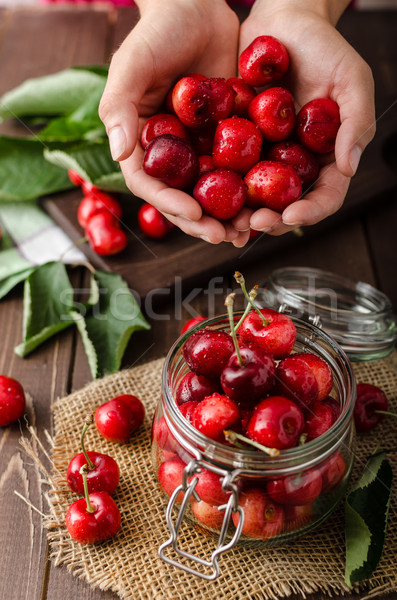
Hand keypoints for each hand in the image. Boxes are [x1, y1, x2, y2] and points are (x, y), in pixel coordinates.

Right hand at [99, 0, 248, 245]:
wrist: (199, 5)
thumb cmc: (158, 31)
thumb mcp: (132, 63)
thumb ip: (119, 106)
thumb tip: (120, 154)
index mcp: (142, 142)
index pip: (150, 184)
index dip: (169, 203)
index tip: (194, 212)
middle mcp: (170, 153)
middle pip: (182, 197)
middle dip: (202, 221)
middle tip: (225, 235)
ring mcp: (198, 148)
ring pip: (211, 191)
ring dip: (228, 215)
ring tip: (248, 229)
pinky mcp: (226, 139)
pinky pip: (237, 170)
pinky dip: (250, 188)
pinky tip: (267, 203)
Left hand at [234, 0, 375, 235]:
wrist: (281, 22)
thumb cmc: (324, 46)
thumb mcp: (352, 78)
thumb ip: (356, 121)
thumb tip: (350, 167)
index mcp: (326, 157)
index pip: (325, 196)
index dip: (311, 211)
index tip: (290, 215)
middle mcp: (296, 164)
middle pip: (287, 206)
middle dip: (271, 220)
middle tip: (251, 223)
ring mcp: (266, 157)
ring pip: (255, 197)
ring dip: (242, 213)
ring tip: (227, 220)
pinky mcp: (238, 145)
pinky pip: (228, 171)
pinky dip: (219, 187)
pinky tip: (205, 194)